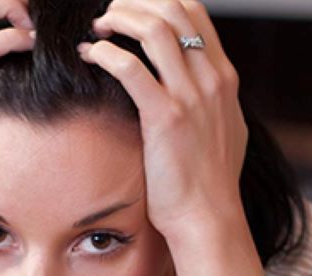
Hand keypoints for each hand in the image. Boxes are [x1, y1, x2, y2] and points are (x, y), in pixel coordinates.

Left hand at [78, 0, 263, 275]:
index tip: (131, 8)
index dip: (160, 0)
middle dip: (134, 3)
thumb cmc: (207, 183)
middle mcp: (211, 79)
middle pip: (173, 9)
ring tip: (96, 28)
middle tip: (108, 12)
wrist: (208, 218)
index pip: (195, 11)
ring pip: (154, 28)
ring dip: (118, 19)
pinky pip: (130, 68)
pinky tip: (88, 56)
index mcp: (223, 78)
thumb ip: (209, 100)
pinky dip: (104, 53)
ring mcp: (191, 96)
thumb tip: (193, 85)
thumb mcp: (222, 130)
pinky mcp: (165, 117)